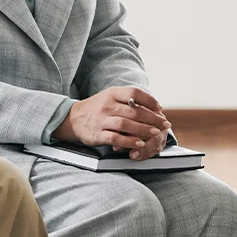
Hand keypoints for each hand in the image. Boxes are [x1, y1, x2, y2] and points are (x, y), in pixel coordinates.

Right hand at [54, 86, 170, 158]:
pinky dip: (129, 141)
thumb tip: (154, 106)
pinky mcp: (97, 134)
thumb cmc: (98, 108)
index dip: (149, 100)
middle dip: (152, 118)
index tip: (160, 108)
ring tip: (155, 133)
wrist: (72, 118)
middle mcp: (107, 105)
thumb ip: (129, 99)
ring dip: (143, 129)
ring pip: (126, 124)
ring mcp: (101, 120)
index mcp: (112, 94)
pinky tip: (139, 143)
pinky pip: (115, 138)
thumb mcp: (111, 97)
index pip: (134, 93)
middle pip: (134, 111)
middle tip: (164, 124)